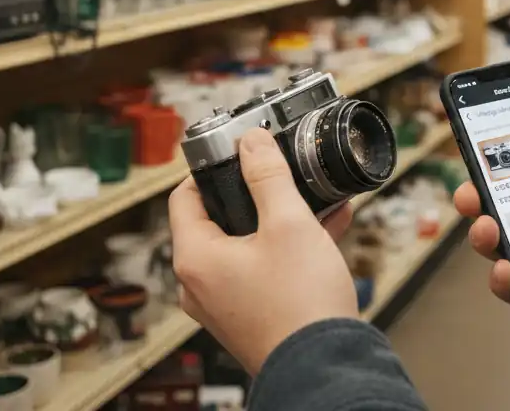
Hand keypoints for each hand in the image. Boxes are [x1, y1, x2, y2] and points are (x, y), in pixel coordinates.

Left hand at [169, 129, 357, 373]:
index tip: (237, 153)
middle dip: (253, 194)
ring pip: (242, 246)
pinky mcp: (247, 317)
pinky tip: (322, 231)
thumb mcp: (288, 223)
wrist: (325, 369)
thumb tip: (251, 141)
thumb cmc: (301, 304)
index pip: (184, 196)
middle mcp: (199, 285)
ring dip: (275, 220)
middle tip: (279, 175)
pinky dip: (282, 249)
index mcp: (195, 258)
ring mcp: (222, 305)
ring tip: (312, 202)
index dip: (209, 169)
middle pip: (214, 221)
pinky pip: (258, 270)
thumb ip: (268, 176)